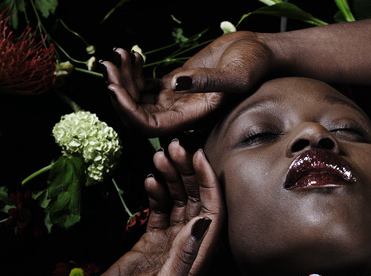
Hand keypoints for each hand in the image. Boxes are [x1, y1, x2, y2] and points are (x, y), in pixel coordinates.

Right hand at [79, 140, 222, 275]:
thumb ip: (184, 255)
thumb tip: (203, 221)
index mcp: (200, 259)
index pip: (213, 212)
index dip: (208, 183)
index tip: (197, 157)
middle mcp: (190, 247)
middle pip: (196, 201)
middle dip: (188, 172)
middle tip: (174, 146)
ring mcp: (170, 242)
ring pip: (177, 201)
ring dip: (172, 177)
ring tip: (159, 155)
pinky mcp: (150, 240)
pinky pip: (159, 209)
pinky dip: (156, 192)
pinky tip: (150, 177)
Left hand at [102, 31, 273, 135]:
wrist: (262, 52)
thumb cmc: (256, 65)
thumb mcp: (237, 74)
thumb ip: (209, 82)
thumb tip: (175, 84)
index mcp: (193, 118)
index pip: (151, 127)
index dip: (128, 112)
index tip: (113, 88)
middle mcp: (181, 114)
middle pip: (136, 114)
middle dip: (118, 91)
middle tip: (109, 65)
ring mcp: (175, 99)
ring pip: (136, 98)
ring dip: (122, 78)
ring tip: (118, 54)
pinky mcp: (174, 83)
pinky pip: (143, 85)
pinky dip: (132, 71)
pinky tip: (132, 54)